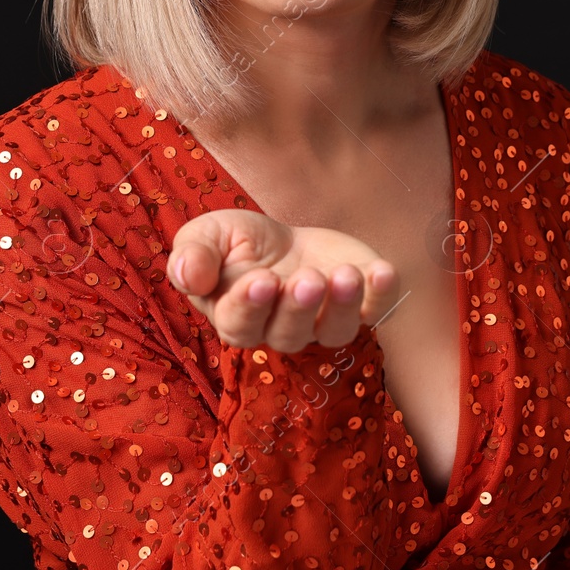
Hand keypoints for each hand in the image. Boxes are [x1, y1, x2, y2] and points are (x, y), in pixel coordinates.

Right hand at [167, 208, 400, 351]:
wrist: (283, 240)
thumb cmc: (238, 243)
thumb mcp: (207, 235)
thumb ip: (192, 255)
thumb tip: (187, 275)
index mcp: (236, 317)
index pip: (241, 324)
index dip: (251, 306)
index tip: (262, 279)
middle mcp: (281, 330)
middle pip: (289, 333)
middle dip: (299, 307)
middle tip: (306, 279)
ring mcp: (323, 321)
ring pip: (335, 331)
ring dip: (343, 306)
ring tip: (346, 275)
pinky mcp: (359, 305)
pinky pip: (376, 311)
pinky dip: (382, 295)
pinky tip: (381, 271)